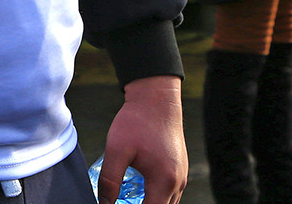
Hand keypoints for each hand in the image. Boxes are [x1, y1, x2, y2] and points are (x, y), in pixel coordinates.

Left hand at [98, 75, 186, 203]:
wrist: (156, 98)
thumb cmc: (137, 121)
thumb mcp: (116, 150)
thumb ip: (109, 180)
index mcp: (164, 181)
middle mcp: (178, 182)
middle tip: (119, 201)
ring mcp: (182, 176)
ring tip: (128, 199)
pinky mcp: (180, 169)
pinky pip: (170, 193)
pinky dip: (156, 197)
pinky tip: (139, 189)